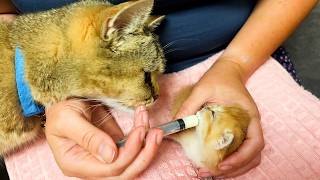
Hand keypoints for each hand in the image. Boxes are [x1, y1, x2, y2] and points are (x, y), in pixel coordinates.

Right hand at [45, 99, 162, 178]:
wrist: (64, 99)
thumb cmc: (60, 109)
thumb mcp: (67, 119)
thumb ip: (88, 137)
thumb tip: (110, 155)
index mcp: (76, 164)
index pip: (110, 169)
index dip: (128, 153)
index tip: (139, 131)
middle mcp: (91, 166)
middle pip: (125, 172)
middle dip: (143, 154)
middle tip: (154, 133)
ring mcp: (105, 157)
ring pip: (132, 163)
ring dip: (147, 147)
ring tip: (155, 128)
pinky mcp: (114, 146)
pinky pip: (132, 148)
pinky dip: (142, 136)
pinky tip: (144, 119)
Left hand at [175, 57, 263, 177]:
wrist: (229, 71)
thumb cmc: (219, 78)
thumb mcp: (202, 89)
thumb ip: (190, 106)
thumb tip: (175, 124)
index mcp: (249, 115)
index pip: (255, 143)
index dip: (241, 158)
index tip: (222, 165)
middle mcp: (252, 125)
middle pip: (253, 155)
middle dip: (235, 169)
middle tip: (211, 173)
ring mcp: (247, 129)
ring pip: (249, 156)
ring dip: (234, 168)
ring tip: (212, 173)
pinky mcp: (239, 130)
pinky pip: (240, 150)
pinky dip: (231, 161)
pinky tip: (216, 163)